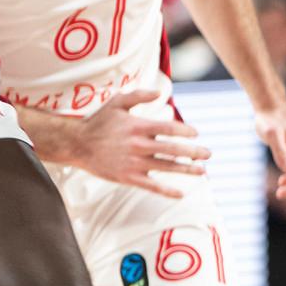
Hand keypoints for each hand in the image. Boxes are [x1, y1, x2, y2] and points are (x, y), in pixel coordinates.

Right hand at [62, 89, 209, 196]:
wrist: (76, 144)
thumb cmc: (99, 122)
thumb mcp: (117, 102)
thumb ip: (139, 95)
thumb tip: (161, 92)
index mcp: (138, 126)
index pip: (169, 128)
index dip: (185, 131)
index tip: (195, 133)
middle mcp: (138, 145)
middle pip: (172, 149)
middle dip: (193, 152)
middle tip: (208, 154)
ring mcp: (134, 163)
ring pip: (166, 168)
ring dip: (186, 170)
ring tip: (202, 171)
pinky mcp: (128, 177)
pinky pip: (151, 186)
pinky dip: (167, 191)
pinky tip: (181, 193)